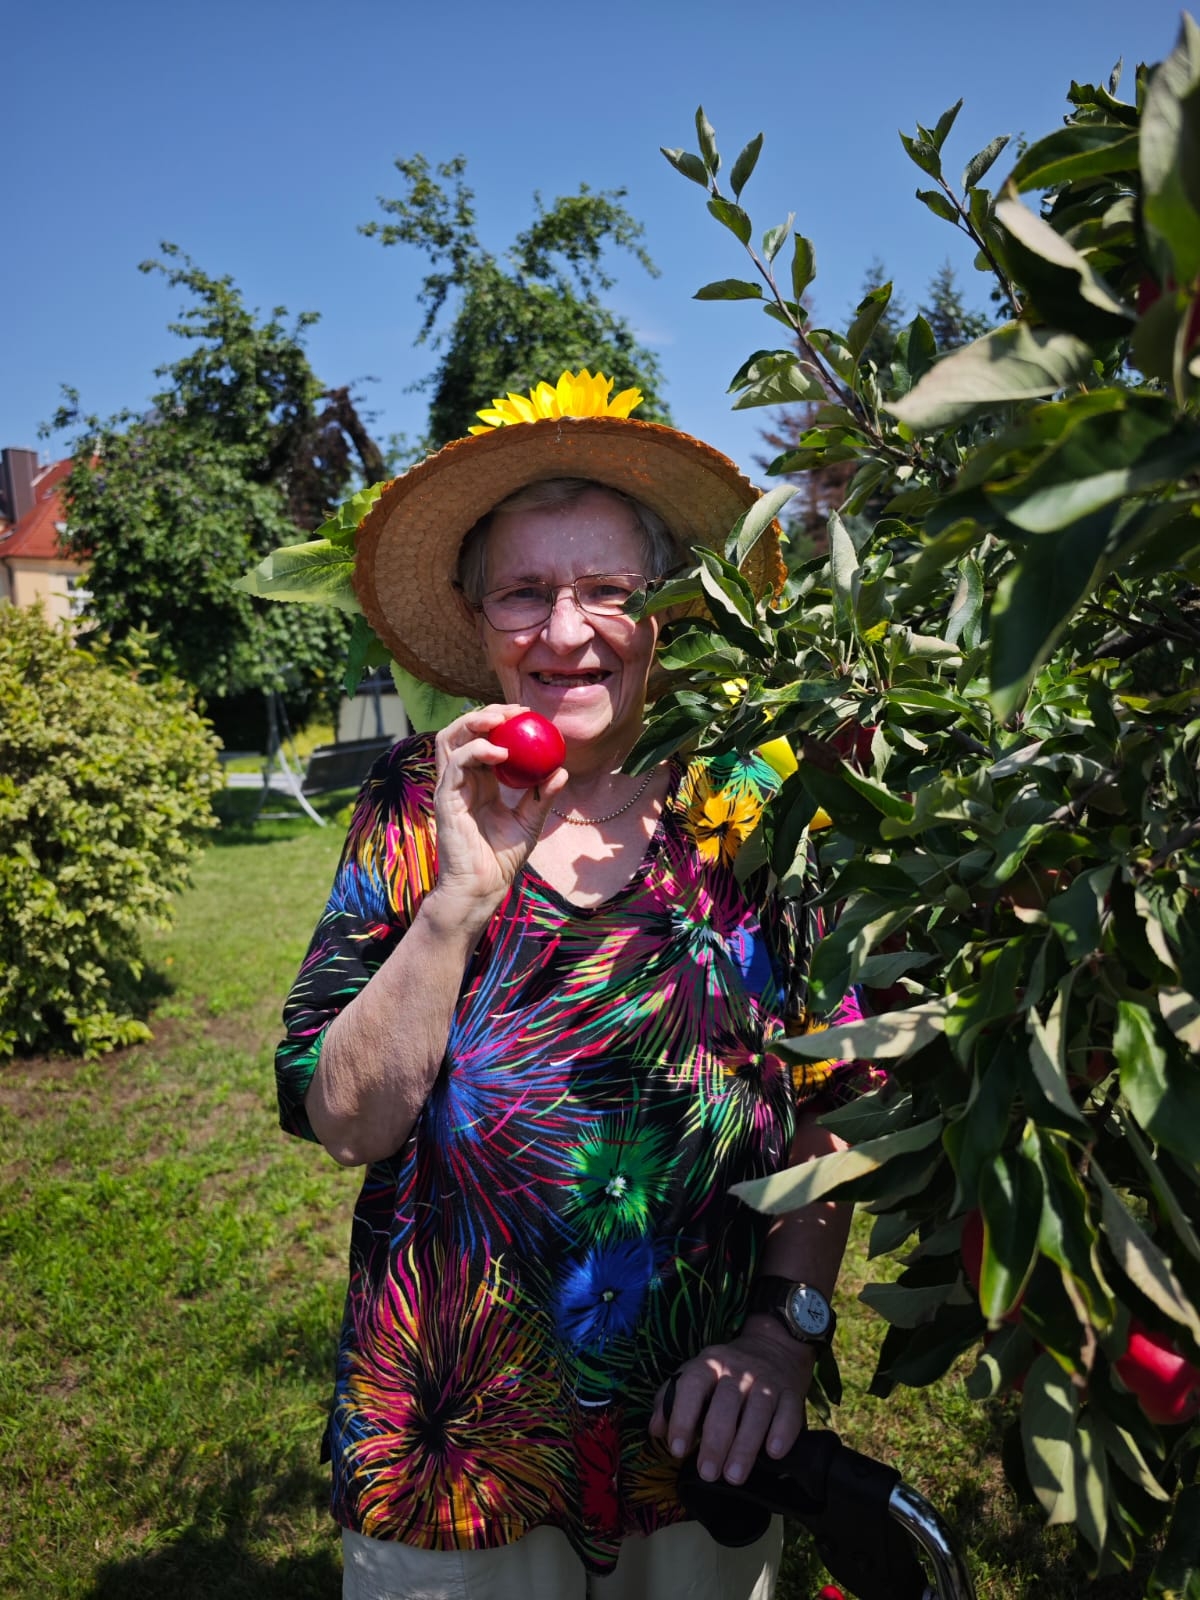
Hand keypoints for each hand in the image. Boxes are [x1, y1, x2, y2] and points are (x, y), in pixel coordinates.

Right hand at [431, 704, 567, 918]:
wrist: (483, 886)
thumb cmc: (502, 858)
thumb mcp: (530, 821)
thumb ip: (542, 795)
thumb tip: (562, 769)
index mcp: (478, 781)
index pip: (482, 739)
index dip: (500, 721)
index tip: (527, 714)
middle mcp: (461, 779)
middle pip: (462, 731)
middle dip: (486, 713)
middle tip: (515, 711)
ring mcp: (450, 787)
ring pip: (449, 738)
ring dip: (473, 722)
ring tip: (500, 721)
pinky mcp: (445, 798)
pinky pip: (455, 764)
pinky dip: (476, 751)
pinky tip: (500, 753)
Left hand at [649, 1318, 813, 1486]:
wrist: (772, 1348)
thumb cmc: (724, 1374)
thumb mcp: (694, 1376)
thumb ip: (670, 1401)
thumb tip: (655, 1431)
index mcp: (709, 1364)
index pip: (692, 1385)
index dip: (682, 1417)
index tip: (676, 1450)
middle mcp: (738, 1370)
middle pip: (726, 1403)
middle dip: (715, 1441)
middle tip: (707, 1473)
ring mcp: (767, 1380)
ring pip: (758, 1410)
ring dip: (745, 1445)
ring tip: (734, 1476)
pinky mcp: (791, 1392)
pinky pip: (788, 1412)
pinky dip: (782, 1433)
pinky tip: (772, 1453)